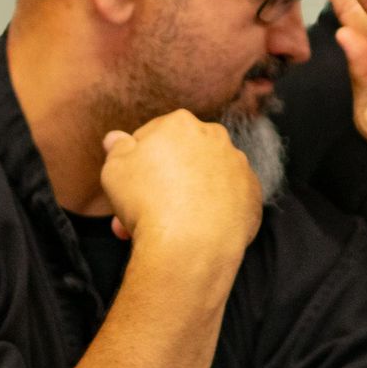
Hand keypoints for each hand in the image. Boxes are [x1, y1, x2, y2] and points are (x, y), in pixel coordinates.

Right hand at [100, 110, 262, 255]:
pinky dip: (213, 212)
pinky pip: (227, 201)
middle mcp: (215, 137)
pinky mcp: (252, 195)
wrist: (190, 244)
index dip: (138, 162)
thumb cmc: (146, 202)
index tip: (130, 186)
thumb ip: (117, 148)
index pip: (154, 136)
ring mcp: (238, 166)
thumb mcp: (114, 169)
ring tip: (164, 227)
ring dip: (186, 197)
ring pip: (204, 180)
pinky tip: (195, 229)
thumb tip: (116, 138)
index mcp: (181, 123)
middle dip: (161, 182)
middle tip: (141, 211)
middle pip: (182, 158)